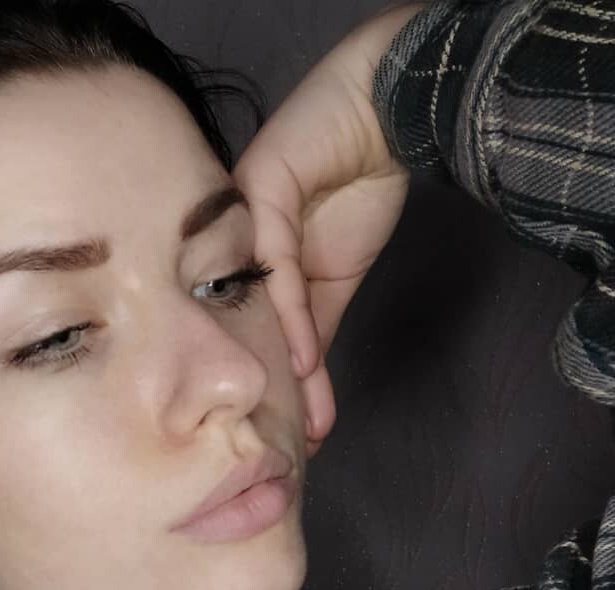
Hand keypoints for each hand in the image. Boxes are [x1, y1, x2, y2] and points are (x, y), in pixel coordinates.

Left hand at [232, 2, 429, 455]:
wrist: (383, 114)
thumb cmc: (354, 186)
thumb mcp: (333, 276)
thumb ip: (312, 326)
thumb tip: (306, 385)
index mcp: (242, 271)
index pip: (254, 340)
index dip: (274, 391)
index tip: (291, 440)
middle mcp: (230, 250)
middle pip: (249, 333)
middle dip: (270, 395)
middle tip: (285, 449)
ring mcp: (240, 224)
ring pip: (260, 312)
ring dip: (284, 371)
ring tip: (300, 423)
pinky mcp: (261, 196)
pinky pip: (276, 272)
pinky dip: (292, 320)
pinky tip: (304, 363)